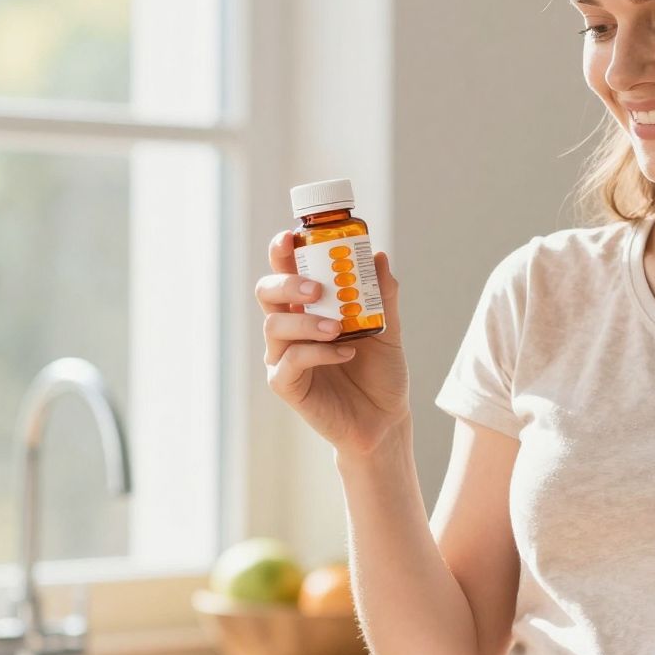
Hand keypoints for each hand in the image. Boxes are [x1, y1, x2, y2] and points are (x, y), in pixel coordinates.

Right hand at [257, 230, 409, 454]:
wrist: (386, 418)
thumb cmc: (380, 373)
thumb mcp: (388, 330)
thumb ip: (383, 296)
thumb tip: (379, 257)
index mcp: (307, 307)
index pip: (285, 271)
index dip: (282, 251)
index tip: (291, 236)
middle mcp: (289, 328)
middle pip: (266, 292)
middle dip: (285, 282)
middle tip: (315, 287)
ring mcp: (283, 356)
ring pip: (275, 326)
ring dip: (306, 320)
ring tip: (338, 327)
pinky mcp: (286, 385)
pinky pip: (290, 362)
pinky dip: (317, 353)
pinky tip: (345, 352)